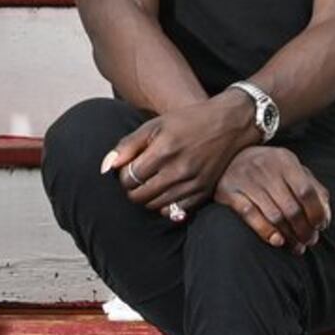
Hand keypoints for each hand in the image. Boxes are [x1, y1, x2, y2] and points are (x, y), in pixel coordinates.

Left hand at [100, 95, 257, 218]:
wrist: (229, 124)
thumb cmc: (188, 122)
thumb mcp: (155, 125)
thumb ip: (127, 146)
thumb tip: (106, 167)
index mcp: (164, 150)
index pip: (128, 178)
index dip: (123, 175)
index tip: (129, 168)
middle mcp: (178, 170)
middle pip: (138, 196)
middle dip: (132, 188)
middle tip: (137, 177)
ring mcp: (192, 184)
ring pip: (154, 206)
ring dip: (147, 197)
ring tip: (151, 182)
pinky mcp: (203, 193)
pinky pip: (174, 211)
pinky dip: (165, 205)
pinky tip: (166, 190)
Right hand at [216, 147, 333, 252]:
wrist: (231, 156)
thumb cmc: (271, 169)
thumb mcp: (293, 170)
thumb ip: (314, 189)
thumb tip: (326, 217)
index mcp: (285, 160)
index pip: (306, 191)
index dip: (316, 212)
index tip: (320, 226)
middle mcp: (265, 167)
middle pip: (291, 207)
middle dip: (304, 230)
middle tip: (309, 241)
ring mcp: (245, 179)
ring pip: (273, 215)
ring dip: (288, 235)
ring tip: (296, 246)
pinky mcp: (228, 191)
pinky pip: (250, 215)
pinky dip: (265, 231)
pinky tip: (277, 241)